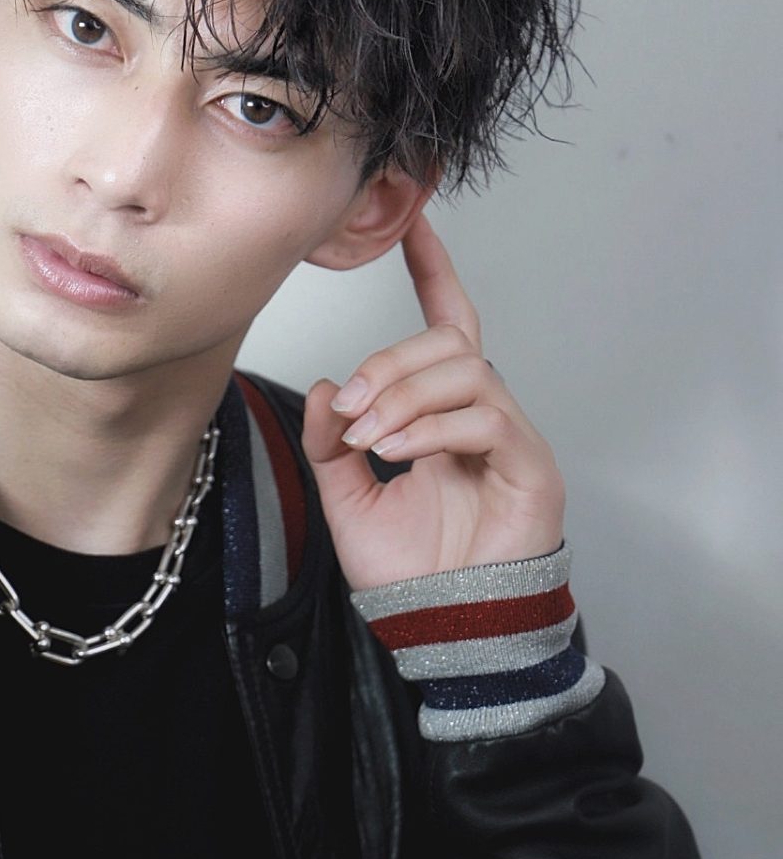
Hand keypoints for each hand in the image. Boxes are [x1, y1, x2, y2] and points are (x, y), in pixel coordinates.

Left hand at [301, 212, 565, 591]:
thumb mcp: (348, 504)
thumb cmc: (411, 577)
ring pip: (466, 370)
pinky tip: (398, 452)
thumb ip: (333, 446)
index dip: (434, 272)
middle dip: (389, 362)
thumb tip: (327, 387)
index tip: (412, 224)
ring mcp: (511, 440)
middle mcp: (481, 417)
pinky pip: (486, 418)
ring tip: (370, 439)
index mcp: (442, 417)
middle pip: (449, 342)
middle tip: (350, 409)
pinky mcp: (531, 468)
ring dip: (405, 395)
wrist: (446, 634)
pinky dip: (433, 428)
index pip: (447, 326)